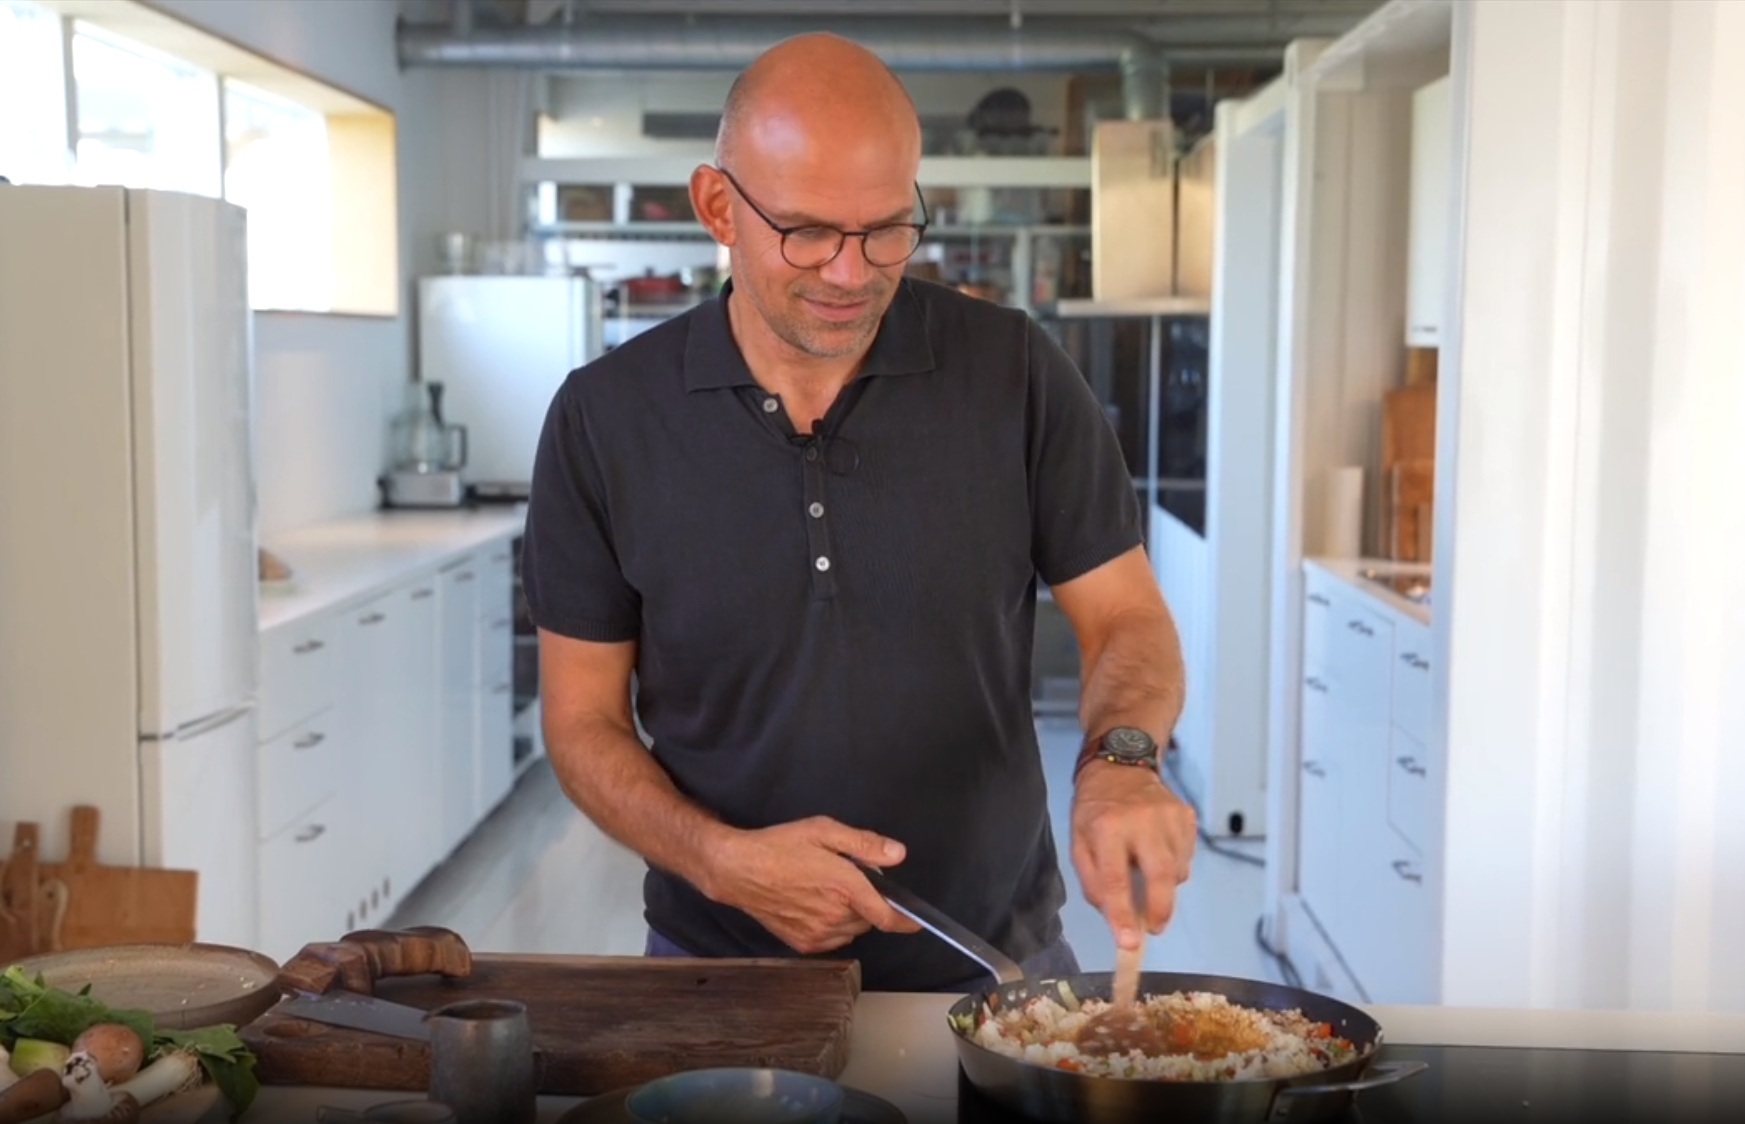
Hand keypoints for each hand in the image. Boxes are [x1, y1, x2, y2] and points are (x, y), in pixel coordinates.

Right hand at [701, 816, 921, 953]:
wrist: (738, 870)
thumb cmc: (780, 845)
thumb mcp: (823, 831)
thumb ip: (864, 844)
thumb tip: (898, 854)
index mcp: (845, 888)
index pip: (887, 916)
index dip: (907, 921)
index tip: (918, 921)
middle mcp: (835, 916)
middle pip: (869, 918)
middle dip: (867, 901)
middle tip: (845, 878)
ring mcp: (818, 934)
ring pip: (852, 930)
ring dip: (851, 915)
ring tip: (827, 891)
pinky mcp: (804, 944)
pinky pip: (834, 939)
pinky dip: (834, 926)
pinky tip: (815, 905)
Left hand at [1070, 762, 1195, 950]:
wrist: (1121, 766)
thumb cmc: (1095, 809)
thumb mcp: (1079, 842)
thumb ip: (1094, 881)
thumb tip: (1116, 917)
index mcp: (1107, 827)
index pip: (1116, 878)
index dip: (1123, 914)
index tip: (1129, 943)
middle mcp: (1142, 820)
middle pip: (1160, 874)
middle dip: (1160, 908)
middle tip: (1154, 927)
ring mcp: (1170, 816)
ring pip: (1177, 869)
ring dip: (1165, 885)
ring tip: (1147, 873)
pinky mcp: (1187, 816)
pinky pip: (1186, 856)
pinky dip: (1175, 867)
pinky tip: (1158, 854)